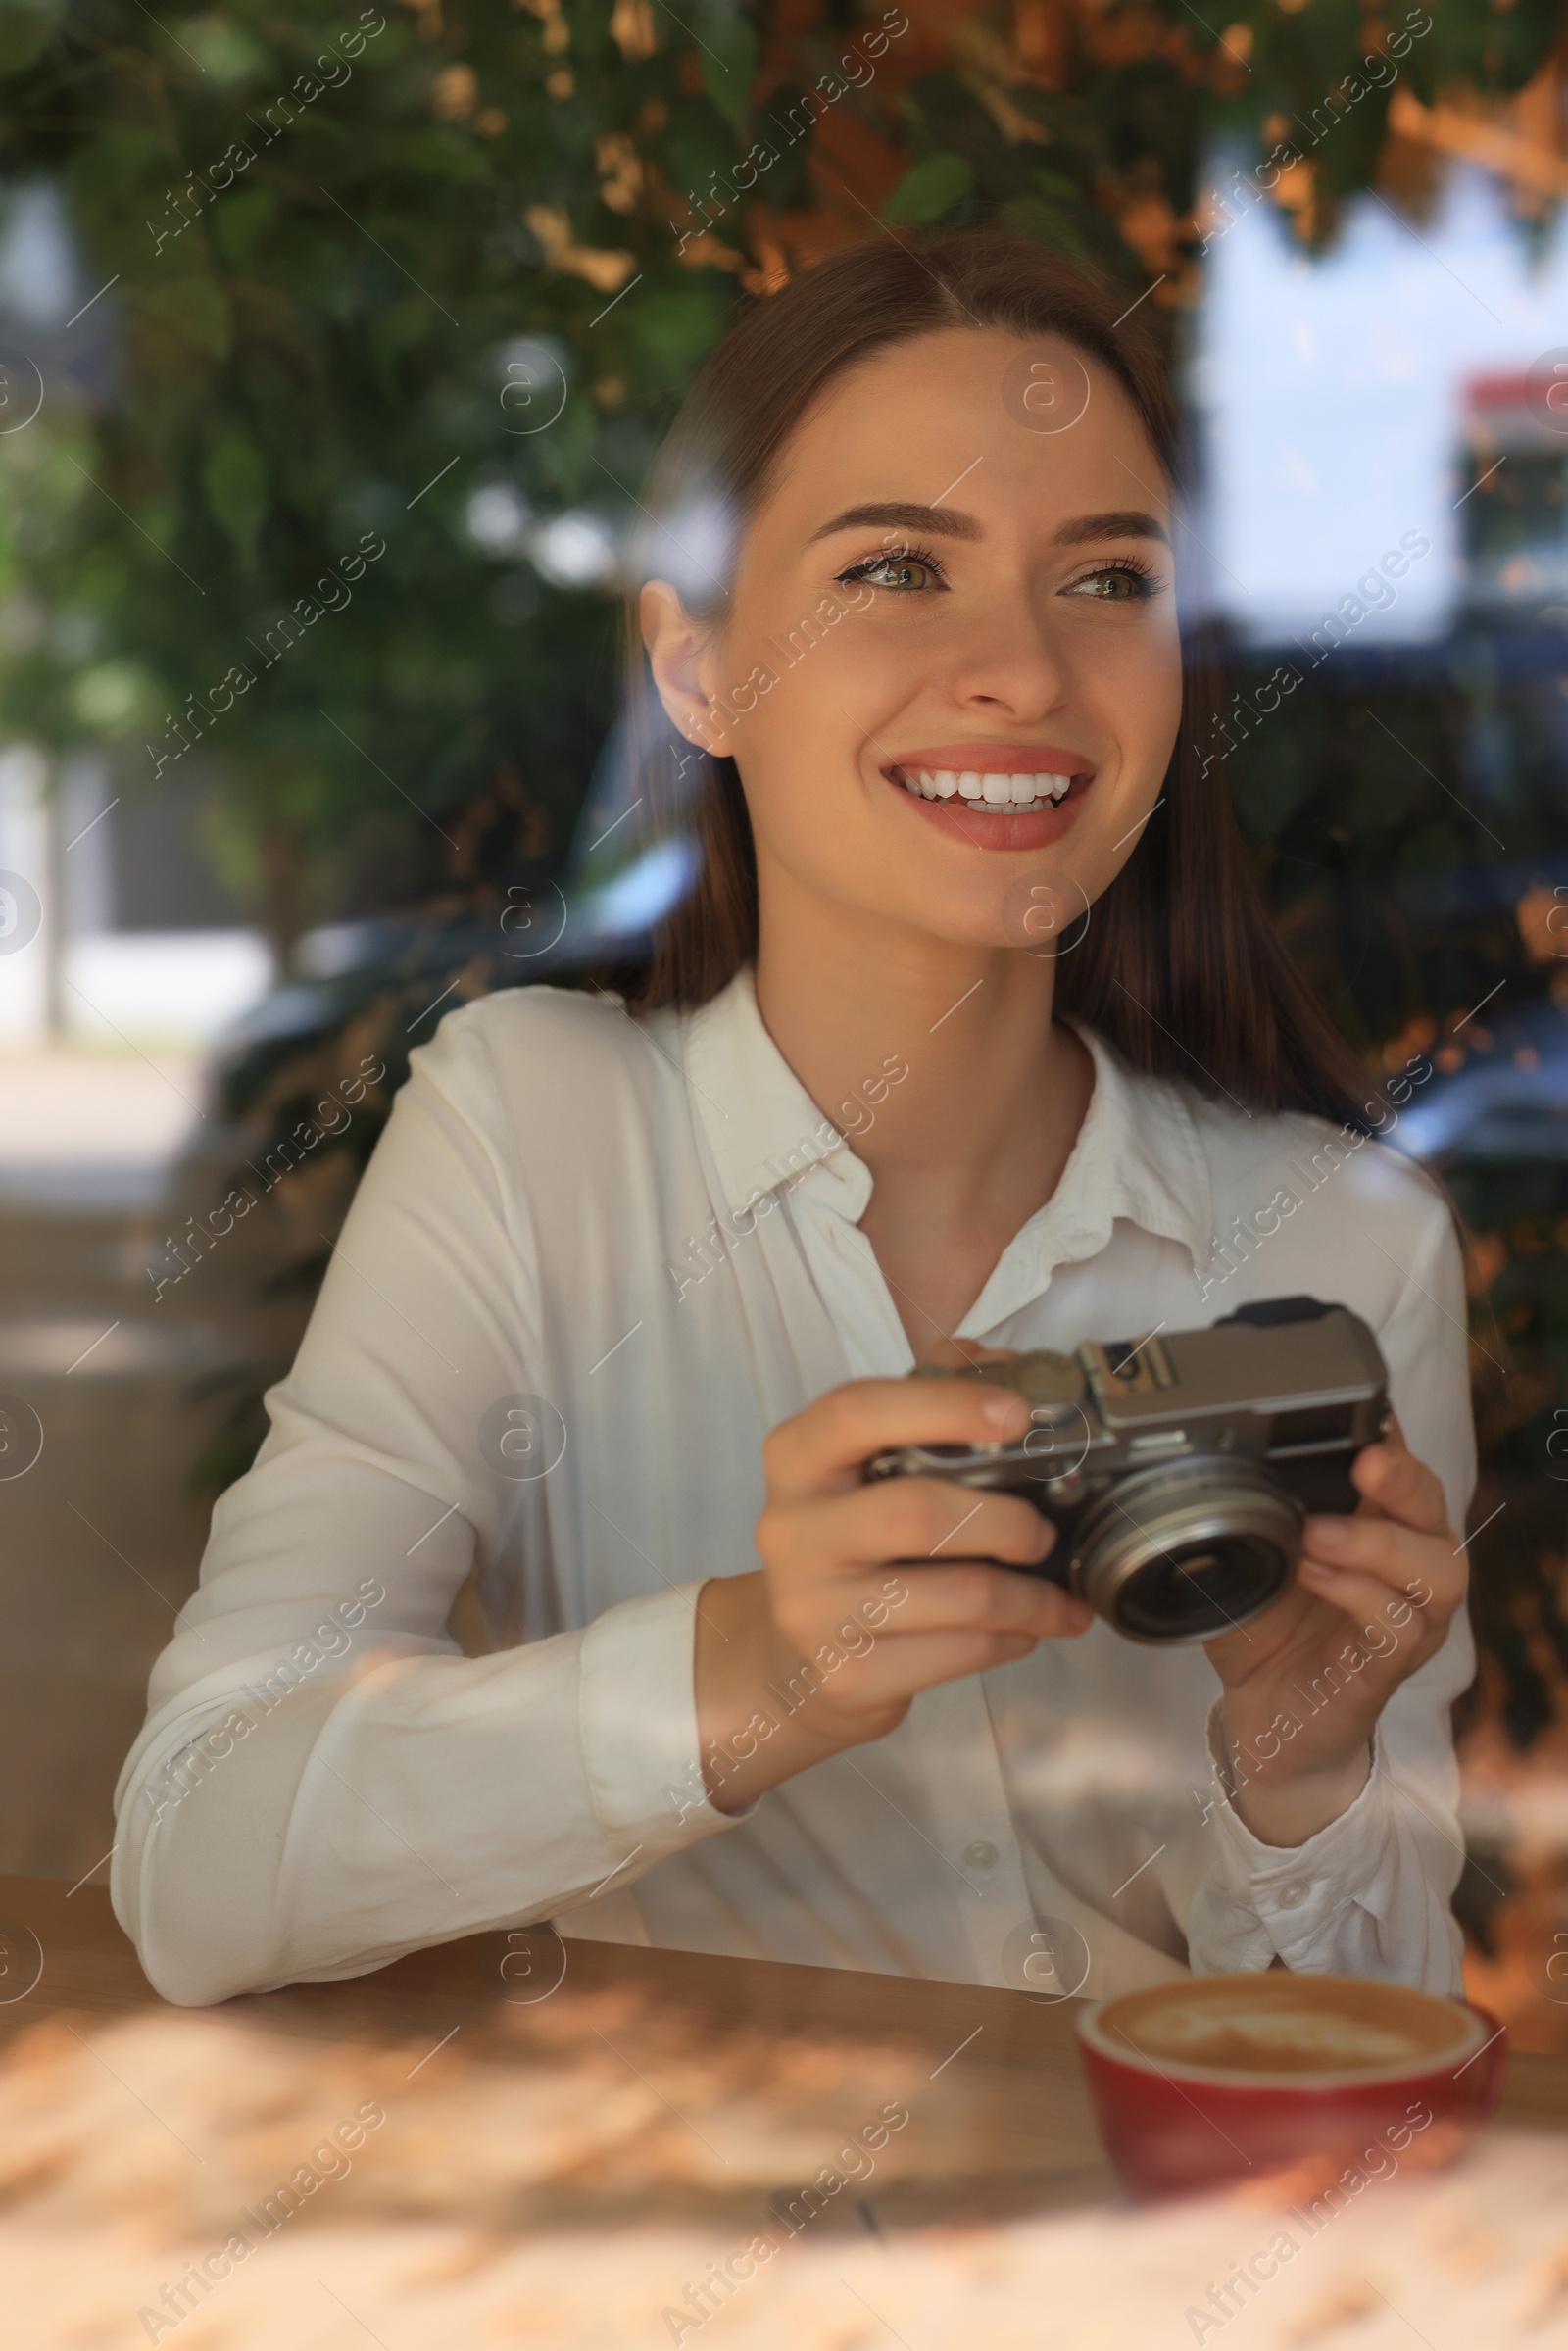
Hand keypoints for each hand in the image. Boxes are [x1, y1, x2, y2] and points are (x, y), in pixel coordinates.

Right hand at [693, 1369, 1092, 1815]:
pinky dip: (1011, 1639)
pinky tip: (1022, 1630)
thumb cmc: (851, 1543)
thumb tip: (1007, 1362)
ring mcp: (813, 1608)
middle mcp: (791, 1528)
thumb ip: (927, 1399)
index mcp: (797, 1458)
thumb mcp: (866, 1464)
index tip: (1017, 1414)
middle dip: (1007, 1522)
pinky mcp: (846, 1674)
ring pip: (957, 1595)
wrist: (790, 1657)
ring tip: (1057, 1596)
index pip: (857, 1412)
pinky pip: (959, 1654)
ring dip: (1030, 1597)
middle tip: (1044, 1533)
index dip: (944, 1406)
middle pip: (919, 1512)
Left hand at [1205, 1419, 1464, 1845]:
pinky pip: (1401, 1626)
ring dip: (1378, 1543)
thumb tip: (1195, 1459)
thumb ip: (1239, 1508)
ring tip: (1315, 1535)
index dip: (1392, 1439)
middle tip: (1364, 1462)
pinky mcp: (1388, 1667)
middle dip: (1405, 1477)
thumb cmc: (1265, 1627)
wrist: (1263, 1717)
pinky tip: (1314, 1577)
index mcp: (1376, 1526)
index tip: (1362, 1418)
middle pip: (1436, 1507)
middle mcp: (1406, 1567)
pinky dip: (1359, 1594)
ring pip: (1437, 1567)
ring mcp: (1407, 1618)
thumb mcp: (1246, 1555)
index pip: (1403, 1466)